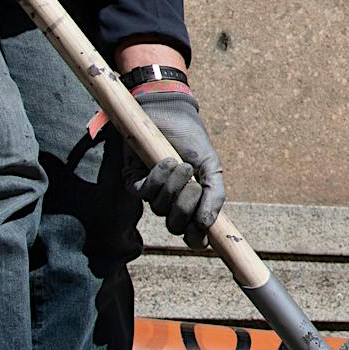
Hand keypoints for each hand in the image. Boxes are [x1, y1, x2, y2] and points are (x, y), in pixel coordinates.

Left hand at [128, 86, 224, 244]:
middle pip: (175, 225)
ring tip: (180, 164)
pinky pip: (142, 192)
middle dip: (185, 207)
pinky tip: (165, 161)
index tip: (202, 231)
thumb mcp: (211, 164)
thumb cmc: (191, 138)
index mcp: (192, 202)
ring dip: (172, 187)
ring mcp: (152, 191)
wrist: (170, 111)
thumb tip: (209, 223)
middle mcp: (171, 201)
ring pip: (159, 208)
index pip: (192, 234)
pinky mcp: (133, 178)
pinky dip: (156, 179)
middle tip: (193, 184)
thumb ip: (215, 193)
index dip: (197, 239)